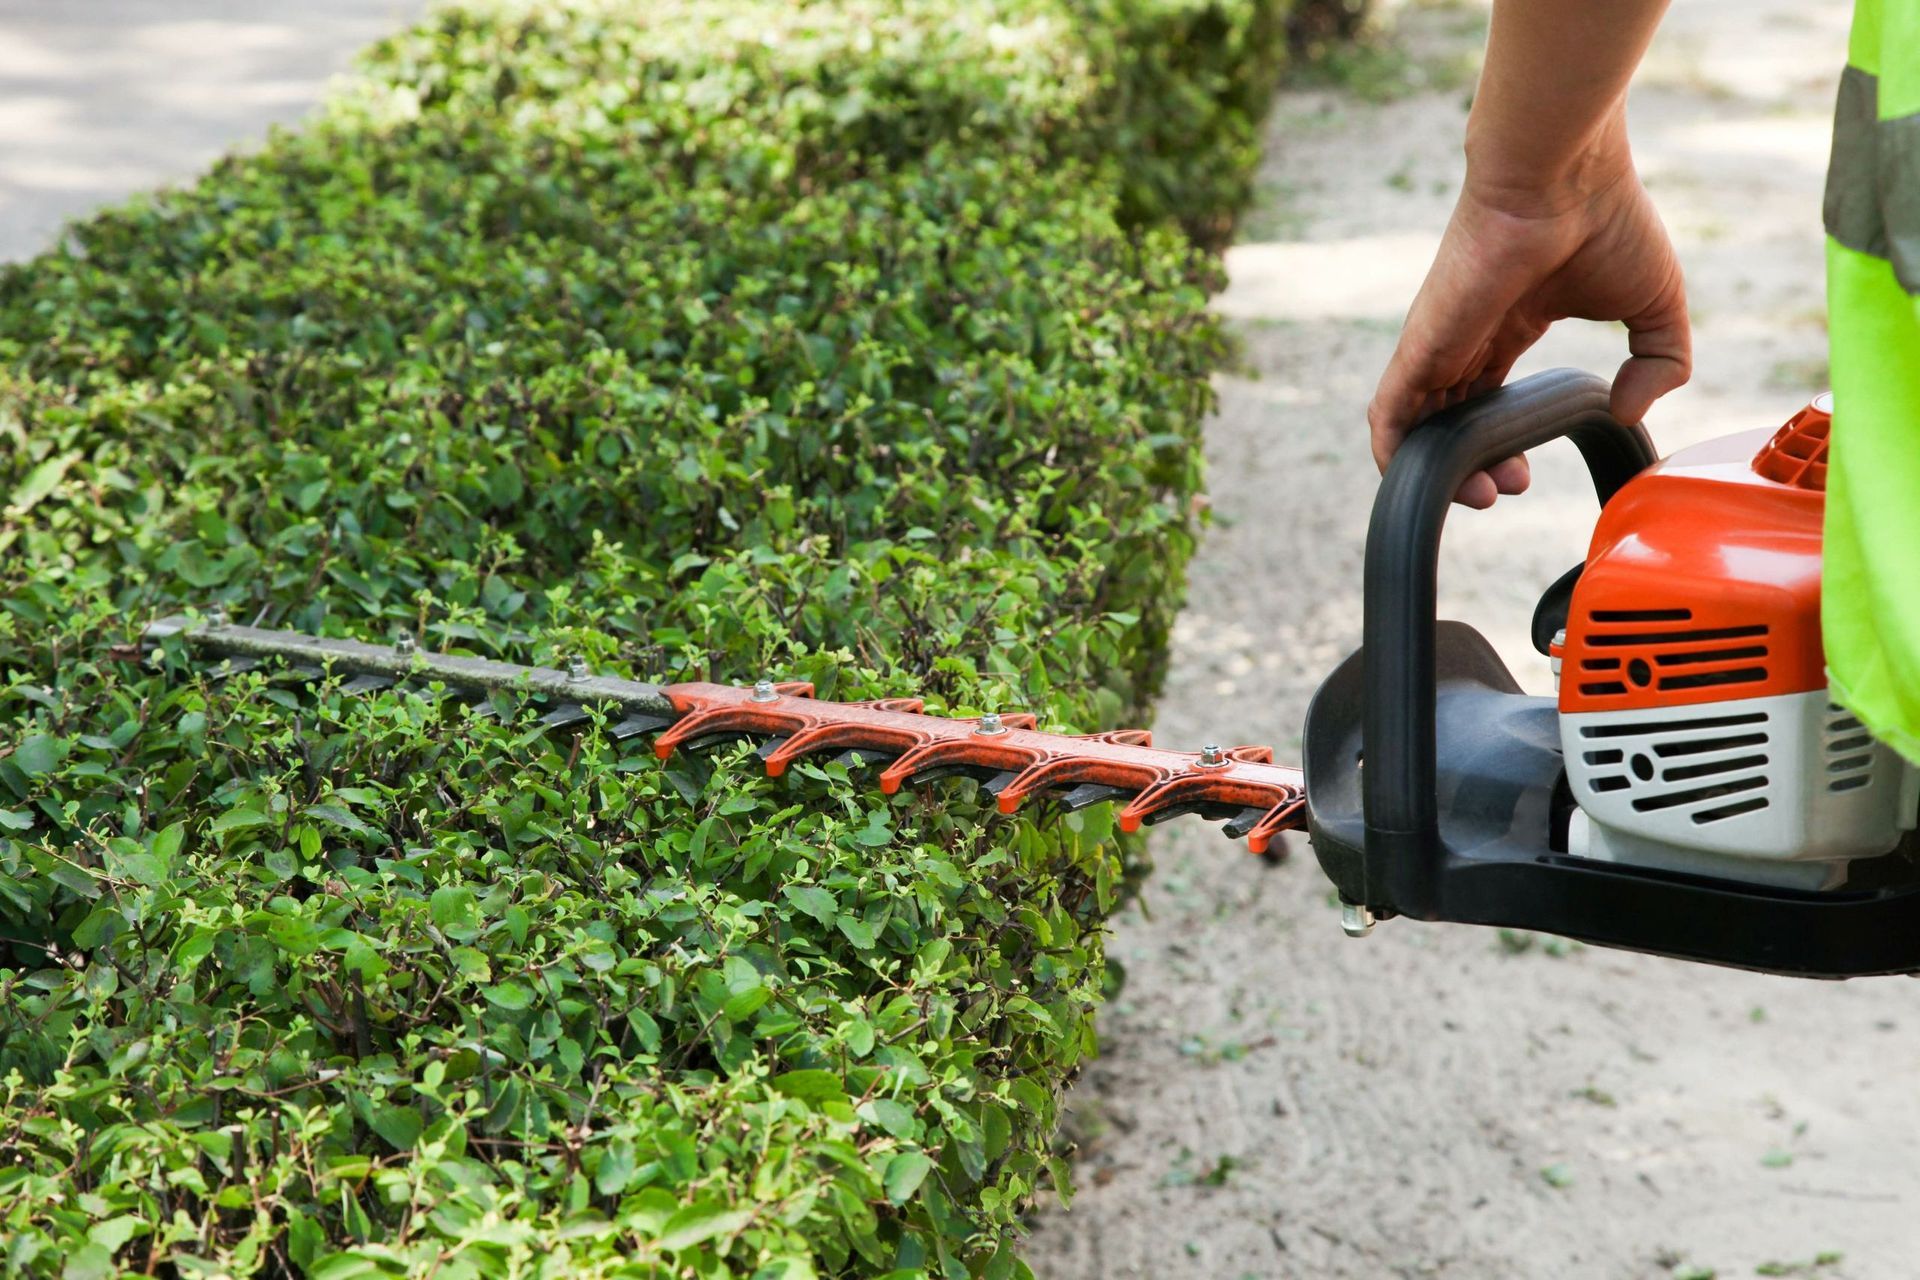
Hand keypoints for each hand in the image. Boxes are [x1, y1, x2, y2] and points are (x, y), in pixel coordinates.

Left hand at [1367, 130, 1689, 507]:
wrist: (1565, 174)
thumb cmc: (1610, 220)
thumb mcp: (1658, 305)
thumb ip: (1660, 362)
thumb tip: (1627, 411)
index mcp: (1515, 322)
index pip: (1490, 397)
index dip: (1505, 443)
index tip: (1529, 473)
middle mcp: (1471, 335)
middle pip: (1452, 420)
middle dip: (1473, 469)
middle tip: (1505, 491)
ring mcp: (1441, 340)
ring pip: (1418, 425)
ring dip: (1438, 472)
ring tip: (1479, 497)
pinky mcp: (1422, 343)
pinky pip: (1390, 409)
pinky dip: (1396, 451)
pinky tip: (1418, 479)